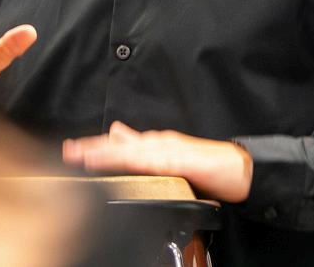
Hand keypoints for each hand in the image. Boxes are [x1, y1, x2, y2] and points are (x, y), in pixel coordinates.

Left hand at [62, 121, 253, 202]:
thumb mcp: (177, 161)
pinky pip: (150, 162)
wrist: (243, 170)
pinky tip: (119, 163)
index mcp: (159, 145)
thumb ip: (154, 155)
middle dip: (94, 148)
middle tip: (69, 151)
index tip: (75, 150)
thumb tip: (129, 144)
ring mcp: (169, 151)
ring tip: (82, 156)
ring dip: (105, 152)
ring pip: (130, 151)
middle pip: (120, 145)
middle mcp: (160, 143)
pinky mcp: (179, 161)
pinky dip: (131, 160)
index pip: (123, 145)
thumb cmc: (213, 167)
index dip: (99, 147)